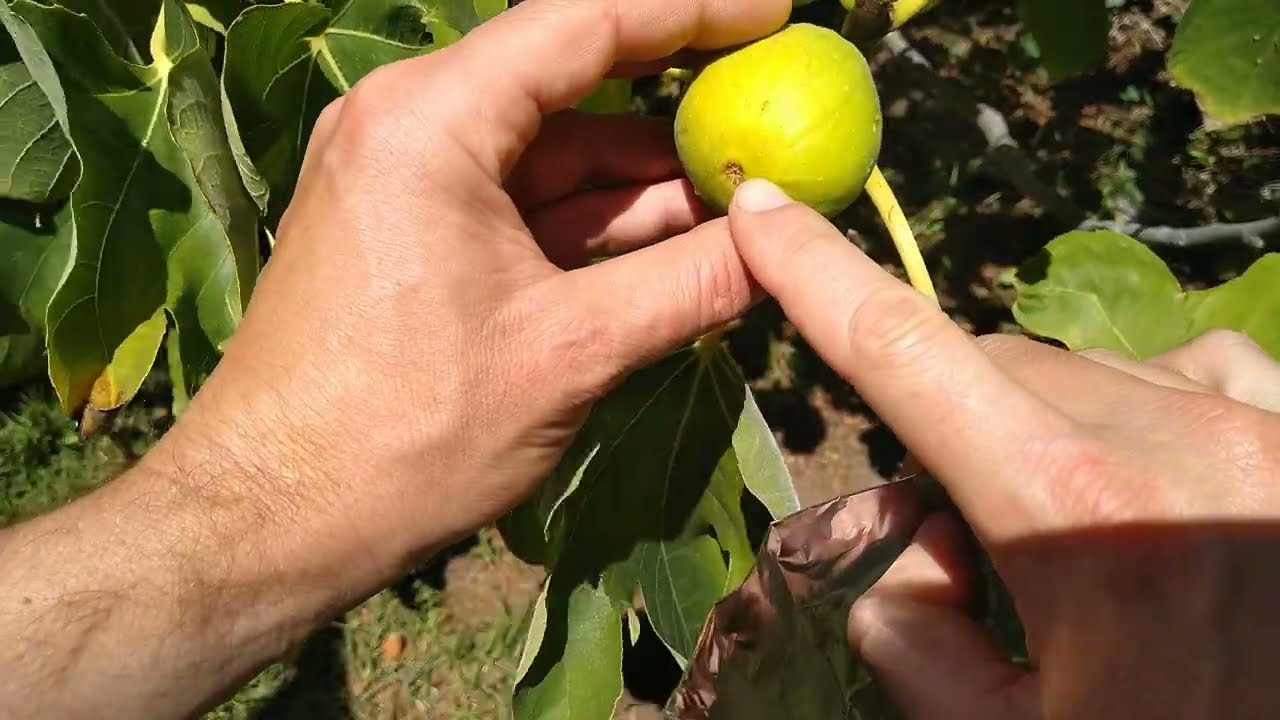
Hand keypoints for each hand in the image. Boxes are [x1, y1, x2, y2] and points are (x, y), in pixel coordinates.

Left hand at [184, 0, 788, 576]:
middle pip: (571, 83)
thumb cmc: (405, 433)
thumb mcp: (569, 352)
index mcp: (431, 119)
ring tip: (744, 207)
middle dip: (676, 113)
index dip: (691, 11)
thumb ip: (688, 284)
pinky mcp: (410, 232)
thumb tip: (785, 245)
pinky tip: (672, 250)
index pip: (584, 23)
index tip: (774, 14)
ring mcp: (404, 178)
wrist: (273, 517)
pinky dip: (594, 224)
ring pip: (552, 154)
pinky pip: (521, 204)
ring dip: (643, 184)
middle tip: (772, 122)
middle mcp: (408, 123)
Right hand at [725, 179, 1279, 719]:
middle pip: (989, 365)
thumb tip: (912, 544)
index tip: (762, 209)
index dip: (817, 272)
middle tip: (968, 529)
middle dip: (949, 422)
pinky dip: (1143, 403)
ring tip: (1087, 527)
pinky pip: (1189, 365)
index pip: (905, 354)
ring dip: (1045, 422)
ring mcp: (1248, 421)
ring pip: (1082, 367)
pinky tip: (1164, 472)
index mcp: (1073, 514)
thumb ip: (915, 637)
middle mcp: (1164, 436)